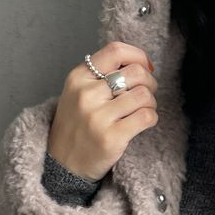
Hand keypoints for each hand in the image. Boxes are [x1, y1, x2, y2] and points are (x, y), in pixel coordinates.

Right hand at [46, 41, 158, 181]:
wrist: (63, 163)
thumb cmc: (77, 126)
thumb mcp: (77, 92)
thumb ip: (101, 75)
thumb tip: (142, 64)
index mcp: (78, 77)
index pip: (116, 51)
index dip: (138, 56)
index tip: (145, 67)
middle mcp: (87, 94)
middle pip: (136, 73)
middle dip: (149, 81)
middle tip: (147, 93)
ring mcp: (98, 117)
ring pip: (144, 95)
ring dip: (151, 102)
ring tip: (143, 109)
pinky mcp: (112, 138)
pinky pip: (146, 117)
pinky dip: (151, 117)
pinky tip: (144, 121)